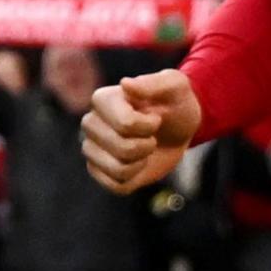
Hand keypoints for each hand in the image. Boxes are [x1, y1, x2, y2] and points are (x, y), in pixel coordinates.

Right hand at [81, 69, 200, 190]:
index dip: (149, 126)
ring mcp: (92, 149)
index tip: (156, 118)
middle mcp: (91, 124)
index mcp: (102, 99)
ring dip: (141, 162)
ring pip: (117, 170)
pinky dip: (135, 178)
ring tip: (145, 149)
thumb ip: (153, 83)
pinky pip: (116, 186)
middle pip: (121, 148)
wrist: (178, 128)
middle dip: (147, 145)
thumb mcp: (175, 85)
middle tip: (152, 135)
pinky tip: (138, 163)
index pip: (126, 125)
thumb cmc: (175, 103)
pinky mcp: (99, 171)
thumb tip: (125, 84)